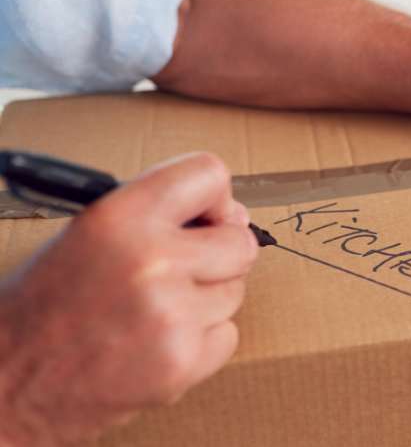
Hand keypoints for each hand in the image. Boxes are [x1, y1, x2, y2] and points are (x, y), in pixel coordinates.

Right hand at [0, 153, 257, 445]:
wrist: (6, 384)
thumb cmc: (43, 307)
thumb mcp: (86, 235)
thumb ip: (154, 215)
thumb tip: (231, 214)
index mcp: (120, 218)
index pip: (209, 174)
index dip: (215, 197)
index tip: (208, 215)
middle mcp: (151, 261)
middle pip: (239, 242)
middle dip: (219, 256)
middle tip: (182, 271)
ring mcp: (172, 315)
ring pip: (234, 292)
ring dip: (205, 301)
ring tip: (151, 312)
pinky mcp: (183, 362)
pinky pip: (227, 335)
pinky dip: (202, 342)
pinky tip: (155, 343)